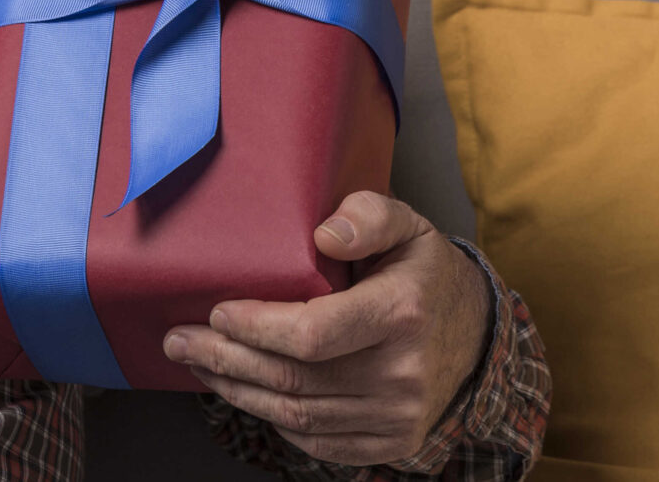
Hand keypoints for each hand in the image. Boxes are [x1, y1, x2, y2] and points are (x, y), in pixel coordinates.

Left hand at [162, 192, 490, 465]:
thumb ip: (367, 215)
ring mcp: (398, 416)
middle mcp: (401, 373)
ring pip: (299, 416)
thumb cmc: (427, 274)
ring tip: (200, 366)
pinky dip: (275, 422)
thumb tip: (323, 234)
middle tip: (179, 341)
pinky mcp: (392, 442)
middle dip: (225, 361)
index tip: (217, 311)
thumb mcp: (408, 226)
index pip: (311, 334)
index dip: (255, 328)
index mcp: (401, 314)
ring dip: (238, 392)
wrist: (479, 337)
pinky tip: (246, 394)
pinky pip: (319, 442)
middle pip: (294, 380)